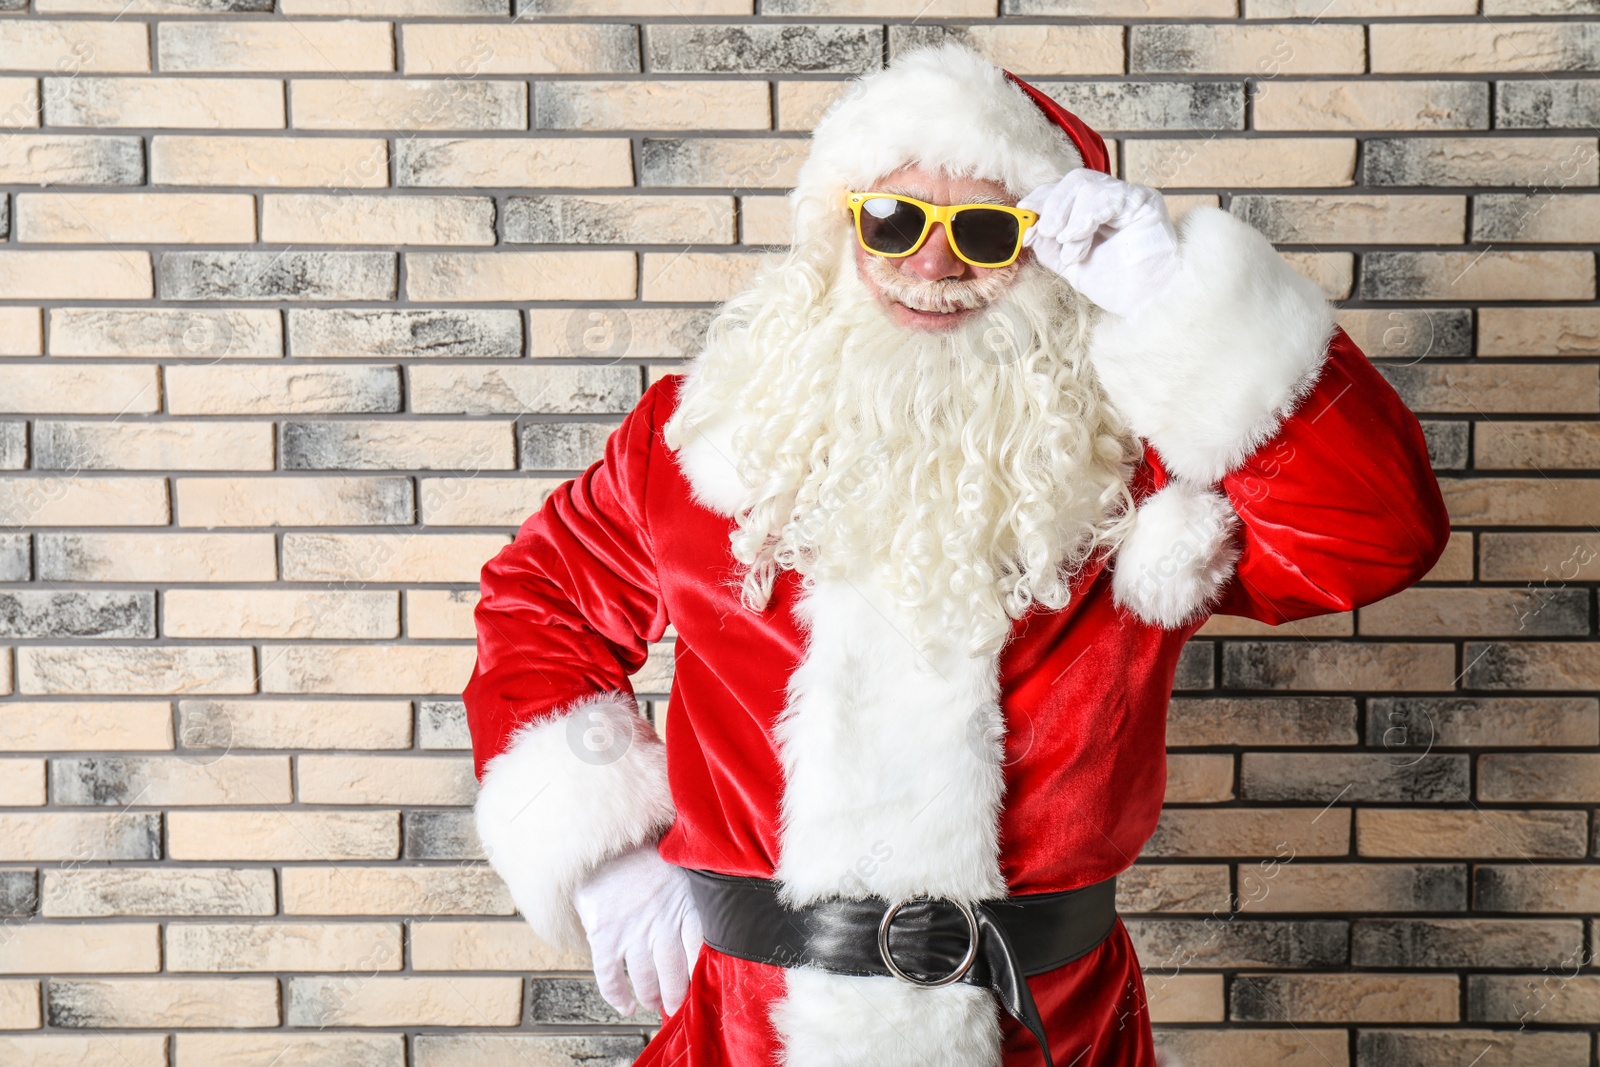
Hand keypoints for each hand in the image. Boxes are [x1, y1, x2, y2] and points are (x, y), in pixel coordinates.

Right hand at [572, 840, 703, 1016]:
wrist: (606, 835)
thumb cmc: (649, 848)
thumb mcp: (683, 864)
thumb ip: (698, 890)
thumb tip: (722, 906)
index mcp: (687, 905)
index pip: (701, 953)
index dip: (702, 976)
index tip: (705, 988)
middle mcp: (662, 923)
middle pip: (675, 974)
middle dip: (678, 995)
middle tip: (679, 1005)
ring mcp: (632, 932)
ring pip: (646, 980)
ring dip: (651, 997)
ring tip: (655, 1003)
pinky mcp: (604, 937)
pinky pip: (610, 978)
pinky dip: (617, 997)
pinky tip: (626, 1006)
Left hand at [1018, 169, 1179, 318]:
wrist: (1145, 301)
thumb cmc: (1115, 284)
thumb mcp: (1070, 265)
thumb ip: (1049, 245)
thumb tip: (1028, 227)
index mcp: (1093, 211)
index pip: (1064, 190)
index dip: (1041, 199)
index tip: (1024, 214)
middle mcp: (1111, 199)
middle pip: (1074, 181)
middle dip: (1052, 206)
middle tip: (1046, 233)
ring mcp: (1127, 197)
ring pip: (1086, 185)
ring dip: (1070, 219)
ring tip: (1072, 251)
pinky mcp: (1144, 200)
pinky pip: (1108, 195)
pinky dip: (1086, 216)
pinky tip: (1076, 238)